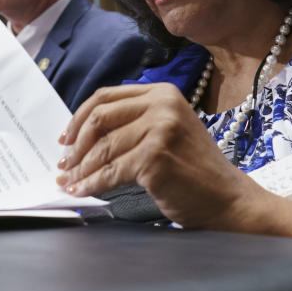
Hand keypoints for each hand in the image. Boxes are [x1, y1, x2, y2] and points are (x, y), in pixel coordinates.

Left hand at [56, 83, 264, 228]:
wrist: (227, 198)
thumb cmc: (194, 169)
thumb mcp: (169, 130)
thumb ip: (135, 122)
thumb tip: (85, 134)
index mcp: (162, 93)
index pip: (107, 96)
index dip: (80, 117)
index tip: (66, 137)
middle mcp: (161, 105)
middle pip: (99, 118)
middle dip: (75, 144)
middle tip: (64, 163)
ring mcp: (159, 130)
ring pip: (102, 149)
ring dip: (81, 169)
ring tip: (70, 182)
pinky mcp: (155, 158)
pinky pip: (111, 172)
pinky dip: (92, 184)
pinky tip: (83, 192)